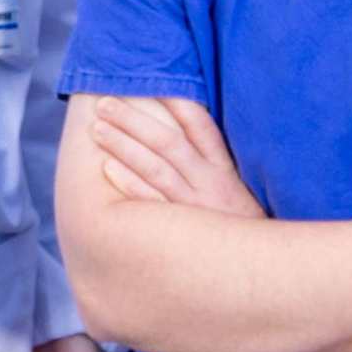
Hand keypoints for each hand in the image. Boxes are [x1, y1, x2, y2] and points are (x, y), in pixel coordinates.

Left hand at [90, 94, 261, 218]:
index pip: (201, 126)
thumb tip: (179, 118)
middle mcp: (209, 183)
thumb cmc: (236, 222)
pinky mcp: (180, 231)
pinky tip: (108, 168)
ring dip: (124, 146)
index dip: (177, 103)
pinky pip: (151, 203)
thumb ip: (211, 156)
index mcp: (224, 168)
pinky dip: (130, 184)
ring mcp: (193, 206)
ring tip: (98, 128)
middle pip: (168, 143)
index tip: (152, 83)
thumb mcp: (235, 186)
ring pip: (156, 169)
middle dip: (134, 121)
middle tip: (105, 103)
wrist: (253, 268)